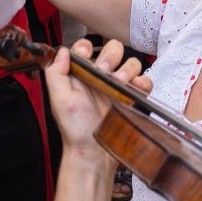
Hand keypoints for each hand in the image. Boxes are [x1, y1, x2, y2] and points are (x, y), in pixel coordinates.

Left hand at [41, 36, 151, 161]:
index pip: (86, 47)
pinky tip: (134, 89)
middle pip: (113, 49)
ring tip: (119, 84)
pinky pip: (145, 81)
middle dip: (111, 57)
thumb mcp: (59, 99)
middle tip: (105, 72)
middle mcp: (100, 78)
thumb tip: (62, 51)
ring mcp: (118, 87)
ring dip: (126, 69)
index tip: (87, 56)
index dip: (87, 47)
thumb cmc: (75, 129)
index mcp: (81, 74)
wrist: (94, 152)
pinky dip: (143, 82)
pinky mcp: (132, 98)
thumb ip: (56, 73)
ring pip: (131, 62)